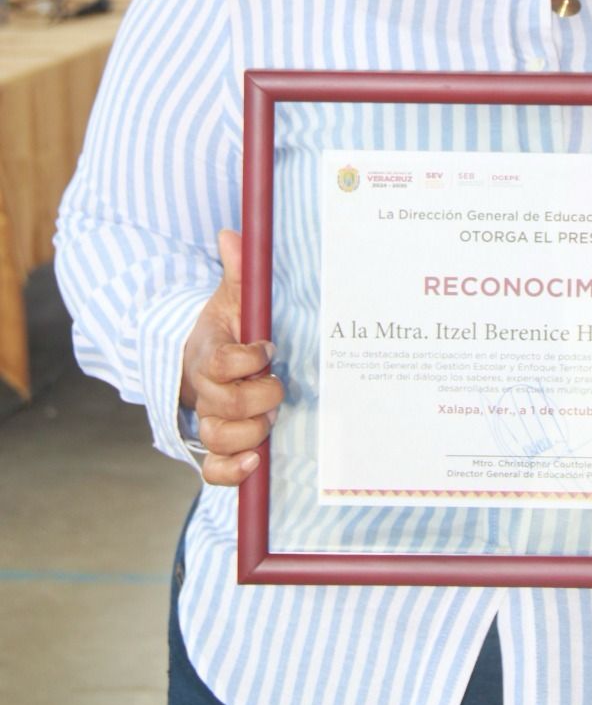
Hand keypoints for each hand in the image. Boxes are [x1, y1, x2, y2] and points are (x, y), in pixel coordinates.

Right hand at [179, 229, 282, 485]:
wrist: (201, 359)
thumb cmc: (226, 329)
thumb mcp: (233, 297)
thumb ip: (237, 270)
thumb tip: (232, 233)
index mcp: (208, 354)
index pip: (222, 362)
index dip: (249, 358)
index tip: (269, 346)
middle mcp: (205, 391)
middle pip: (227, 404)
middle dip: (260, 396)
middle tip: (277, 383)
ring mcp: (208, 419)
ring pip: (221, 438)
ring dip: (253, 431)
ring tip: (271, 418)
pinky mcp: (215, 446)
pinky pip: (214, 470)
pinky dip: (232, 471)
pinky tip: (256, 462)